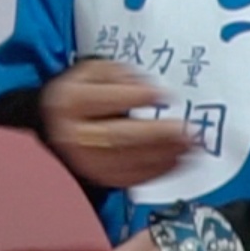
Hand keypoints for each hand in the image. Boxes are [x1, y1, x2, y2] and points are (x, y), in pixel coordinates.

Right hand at [40, 57, 191, 188]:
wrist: (58, 127)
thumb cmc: (80, 97)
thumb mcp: (91, 71)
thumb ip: (118, 73)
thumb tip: (147, 88)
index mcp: (70, 102)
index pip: (103, 100)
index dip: (136, 97)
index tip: (164, 95)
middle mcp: (73, 134)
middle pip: (118, 137)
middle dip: (157, 135)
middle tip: (186, 131)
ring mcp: (85, 160)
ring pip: (126, 161)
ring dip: (163, 155)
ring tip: (191, 147)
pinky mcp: (99, 177)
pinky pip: (130, 178)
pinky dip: (156, 171)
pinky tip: (177, 162)